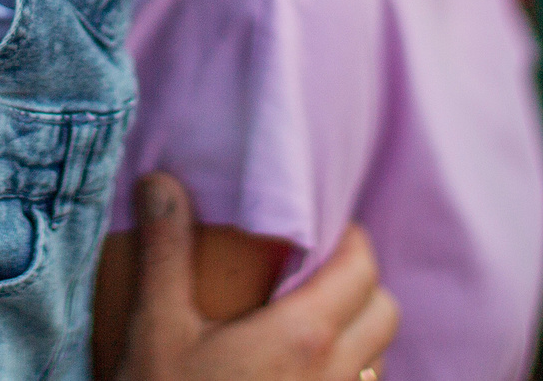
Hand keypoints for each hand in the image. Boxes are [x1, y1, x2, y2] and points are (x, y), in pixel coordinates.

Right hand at [119, 175, 397, 380]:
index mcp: (303, 336)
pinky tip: (299, 378)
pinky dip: (346, 378)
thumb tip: (161, 181)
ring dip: (357, 337)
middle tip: (318, 274)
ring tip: (311, 327)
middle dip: (361, 286)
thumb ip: (166, 251)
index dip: (352, 241)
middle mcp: (334, 376)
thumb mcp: (157, 329)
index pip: (362, 269)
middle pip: (385, 313)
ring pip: (377, 362)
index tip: (326, 231)